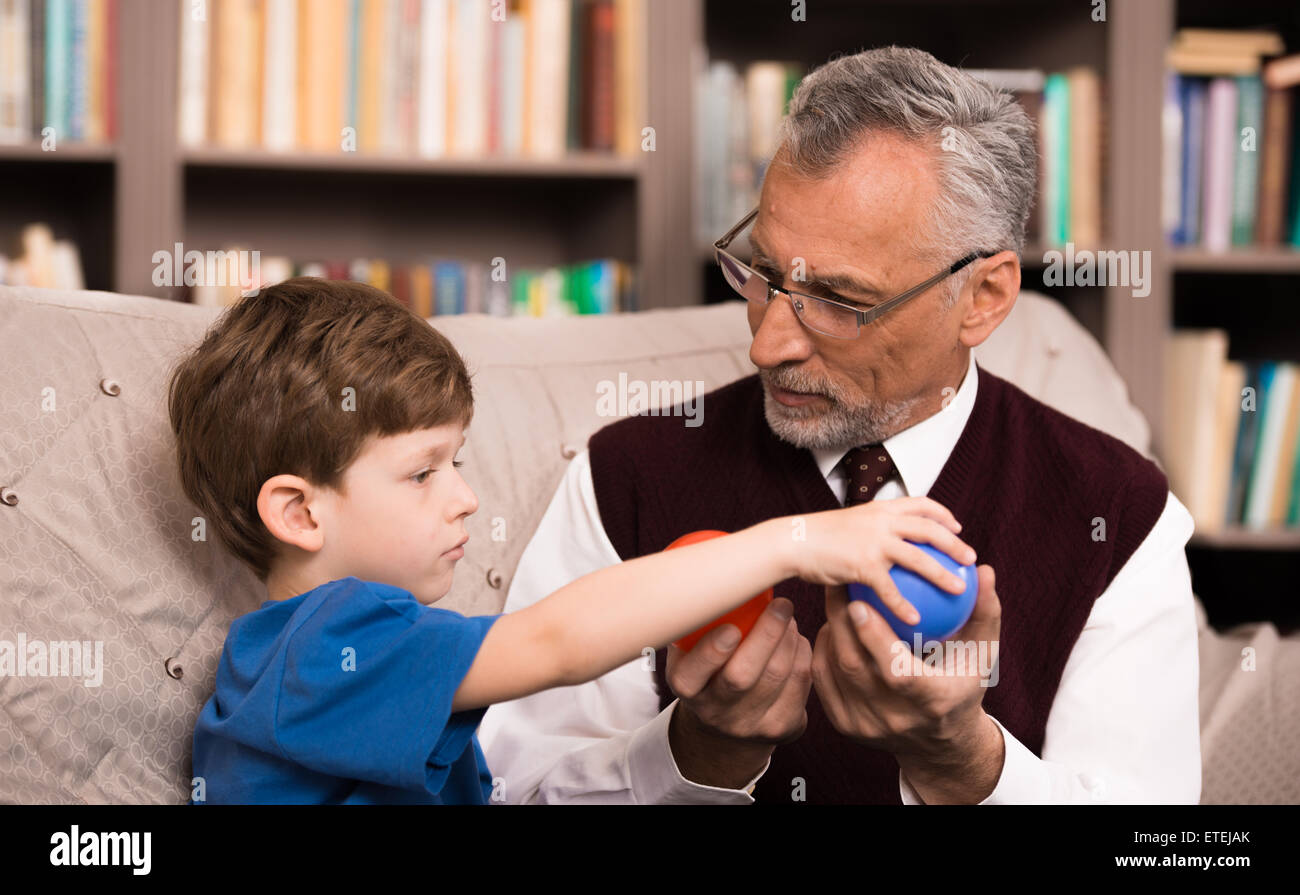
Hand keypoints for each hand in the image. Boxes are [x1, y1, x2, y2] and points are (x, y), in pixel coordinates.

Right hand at [665, 597, 812, 788]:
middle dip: (766, 635)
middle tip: (781, 604)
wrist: (727, 722)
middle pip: (742, 676)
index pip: (691, 675)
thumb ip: (695, 620)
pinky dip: (803, 653)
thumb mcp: (689, 649)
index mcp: (687, 688)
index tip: (730, 628)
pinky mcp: (783, 727)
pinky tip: (796, 639)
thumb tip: (709, 568)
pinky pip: (801, 683)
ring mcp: (751, 725)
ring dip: (789, 638)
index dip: (711, 652)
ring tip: (787, 617)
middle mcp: (715, 712)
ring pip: (778, 676)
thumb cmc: (709, 667)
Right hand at [794, 497, 976, 626]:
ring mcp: (873, 541)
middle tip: (971, 559)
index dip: (942, 513)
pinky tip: (915, 621)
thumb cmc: (817, 538)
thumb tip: (885, 542)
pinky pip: (890, 589)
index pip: (920, 504)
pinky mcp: (862, 564)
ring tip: (960, 590)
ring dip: (943, 574)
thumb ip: (870, 529)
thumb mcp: (848, 523)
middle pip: (929, 529)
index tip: (957, 526)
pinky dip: (904, 606)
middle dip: (955, 543)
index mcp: (880, 508)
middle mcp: (882, 520)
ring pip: (919, 558)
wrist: (792, 541)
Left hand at [811, 564, 1003, 802]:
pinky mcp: (845, 726)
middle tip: (839, 583)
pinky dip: (824, 648)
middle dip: (840, 621)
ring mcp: (866, 726)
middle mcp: (896, 719)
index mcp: (932, 702)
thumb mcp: (981, 654)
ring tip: (834, 597)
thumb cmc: (963, 684)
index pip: (898, 673)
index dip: (875, 638)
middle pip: (855, 667)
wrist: (939, 743)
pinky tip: (831, 624)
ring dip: (831, 629)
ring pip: (835, 670)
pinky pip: (824, 679)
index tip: (860, 602)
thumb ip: (984, 613)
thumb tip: (985, 570)